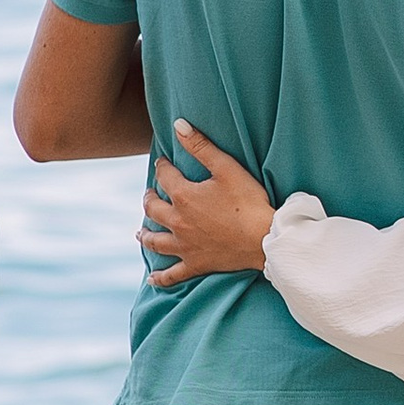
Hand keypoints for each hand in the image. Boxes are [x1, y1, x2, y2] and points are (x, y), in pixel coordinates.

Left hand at [141, 122, 277, 287]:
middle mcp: (177, 222)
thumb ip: (201, 146)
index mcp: (184, 197)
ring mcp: (184, 246)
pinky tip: (152, 279)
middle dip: (149, 199)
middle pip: (153, 210)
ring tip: (140, 232)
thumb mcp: (227, 168)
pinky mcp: (195, 264)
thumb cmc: (248, 201)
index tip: (163, 162)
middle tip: (149, 194)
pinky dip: (160, 278)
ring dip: (145, 235)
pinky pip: (172, 274)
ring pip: (155, 241)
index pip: (165, 177)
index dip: (162, 167)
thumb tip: (178, 125)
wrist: (263, 239)